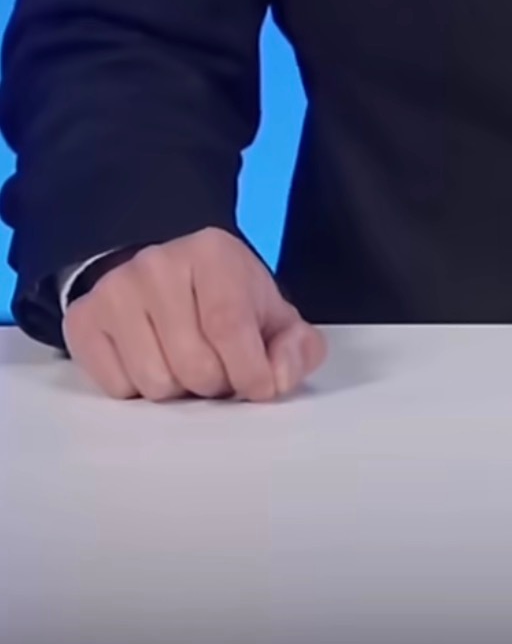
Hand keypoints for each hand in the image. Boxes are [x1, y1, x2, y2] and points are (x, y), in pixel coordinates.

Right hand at [62, 226, 327, 402]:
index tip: (258, 387)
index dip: (249, 371)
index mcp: (211, 252)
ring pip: (155, 383)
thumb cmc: (223, 301)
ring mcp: (115, 290)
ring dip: (177, 389)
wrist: (160, 278)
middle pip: (193, 364)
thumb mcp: (269, 315)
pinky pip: (118, 389)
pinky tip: (150, 360)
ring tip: (183, 362)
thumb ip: (295, 347)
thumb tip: (279, 376)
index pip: (229, 326)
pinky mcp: (84, 320)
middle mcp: (156, 263)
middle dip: (214, 382)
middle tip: (216, 365)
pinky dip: (139, 391)